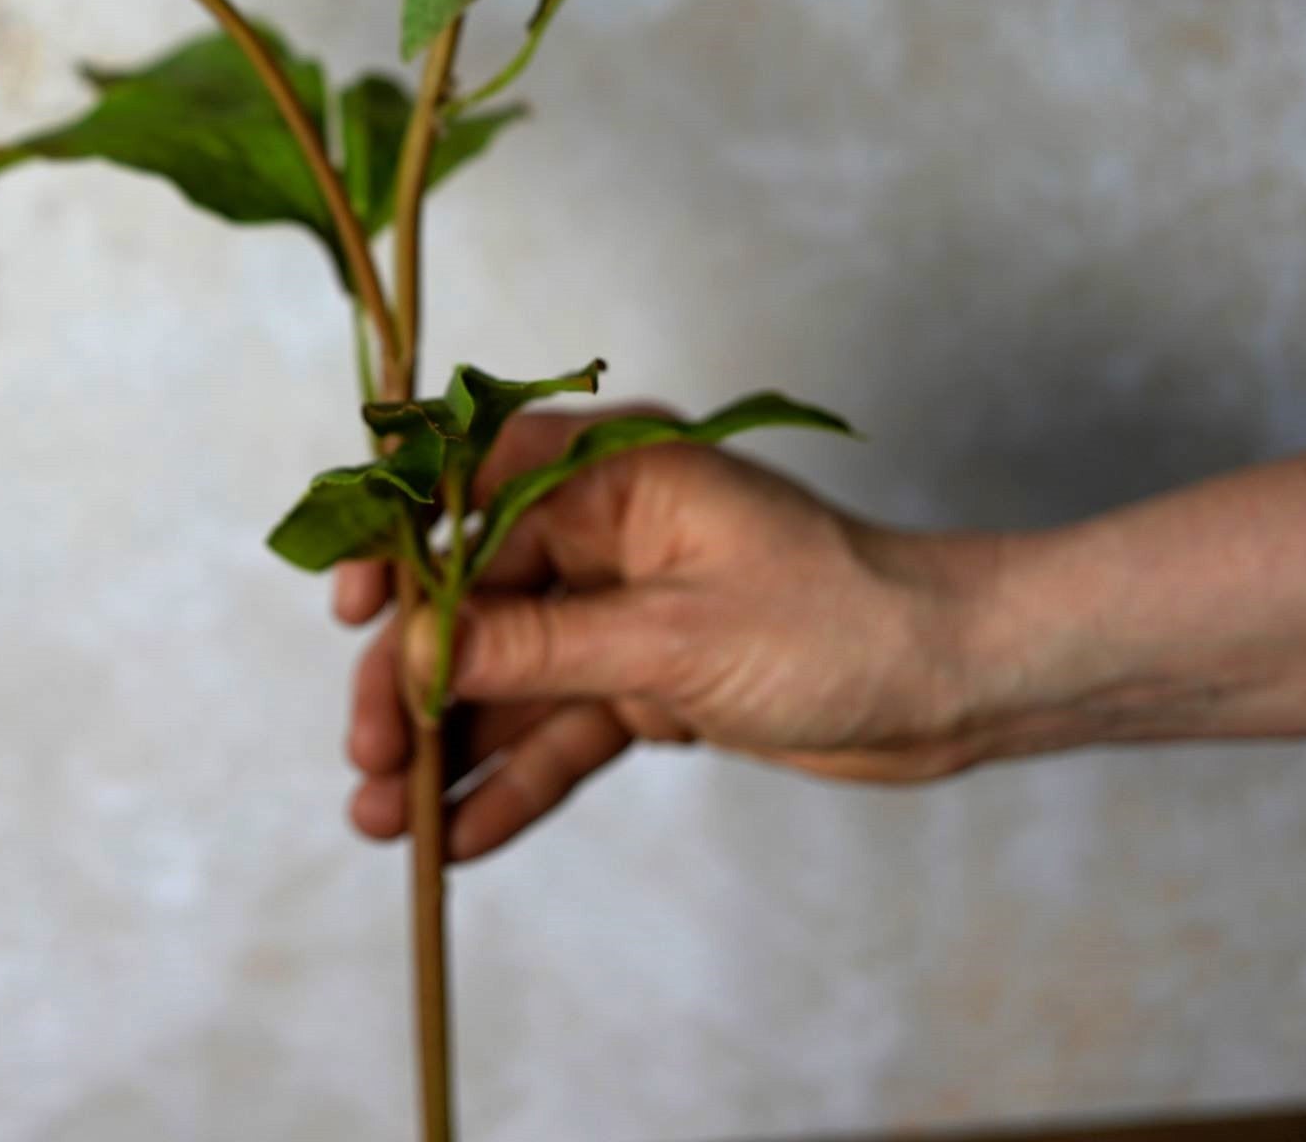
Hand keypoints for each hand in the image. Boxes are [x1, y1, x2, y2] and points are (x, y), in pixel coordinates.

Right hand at [336, 409, 985, 861]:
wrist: (955, 686)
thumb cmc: (840, 621)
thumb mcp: (673, 639)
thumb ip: (539, 646)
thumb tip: (421, 655)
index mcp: (613, 472)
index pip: (470, 495)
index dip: (400, 550)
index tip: (350, 611)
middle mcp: (606, 528)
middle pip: (476, 601)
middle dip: (417, 681)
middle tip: (369, 757)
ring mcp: (622, 606)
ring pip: (511, 674)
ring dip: (451, 744)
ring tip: (385, 817)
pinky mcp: (645, 676)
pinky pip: (561, 723)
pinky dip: (518, 775)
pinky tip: (463, 834)